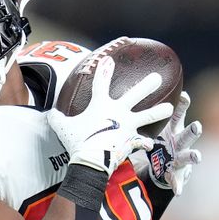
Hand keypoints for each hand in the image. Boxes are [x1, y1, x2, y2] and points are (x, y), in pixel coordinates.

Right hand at [48, 59, 173, 176]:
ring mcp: (127, 126)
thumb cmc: (76, 141)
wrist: (90, 161)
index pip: (100, 82)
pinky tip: (150, 144)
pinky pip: (142, 142)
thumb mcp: (61, 127)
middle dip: (147, 84)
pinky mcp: (131, 141)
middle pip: (135, 94)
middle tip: (157, 77)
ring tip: (170, 107)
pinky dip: (145, 143)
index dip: (104, 70)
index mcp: (101, 105)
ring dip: (159, 111)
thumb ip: (56, 117)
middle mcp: (118, 112)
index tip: (108, 59)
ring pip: (148, 115)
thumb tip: (48, 113)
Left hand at [148, 91, 201, 194]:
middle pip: (188, 133)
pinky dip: (178, 185)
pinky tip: (178, 191)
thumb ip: (144, 114)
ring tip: (197, 156)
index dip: (182, 105)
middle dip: (194, 130)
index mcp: (172, 129)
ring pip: (189, 155)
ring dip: (193, 155)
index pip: (178, 114)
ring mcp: (181, 158)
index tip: (184, 95)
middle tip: (198, 126)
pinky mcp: (177, 174)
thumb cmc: (158, 141)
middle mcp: (180, 141)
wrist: (163, 165)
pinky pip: (178, 181)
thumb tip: (130, 90)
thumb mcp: (152, 127)